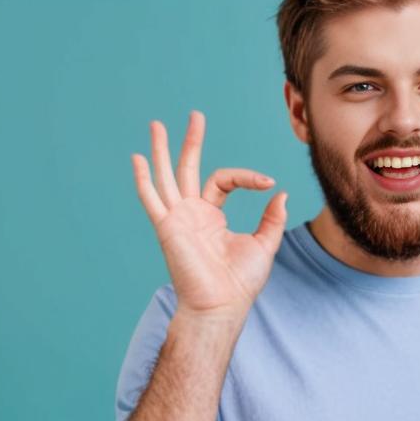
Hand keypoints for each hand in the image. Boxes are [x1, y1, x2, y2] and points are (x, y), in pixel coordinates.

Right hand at [131, 110, 287, 318]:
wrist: (221, 305)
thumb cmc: (240, 282)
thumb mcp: (264, 245)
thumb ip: (271, 218)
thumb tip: (281, 193)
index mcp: (212, 216)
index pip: (223, 180)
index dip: (246, 176)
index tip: (268, 182)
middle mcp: (192, 214)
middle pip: (188, 168)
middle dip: (191, 142)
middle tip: (196, 115)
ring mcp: (177, 219)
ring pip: (166, 176)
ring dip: (162, 150)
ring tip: (157, 124)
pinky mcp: (167, 227)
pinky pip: (151, 199)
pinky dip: (143, 179)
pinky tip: (138, 158)